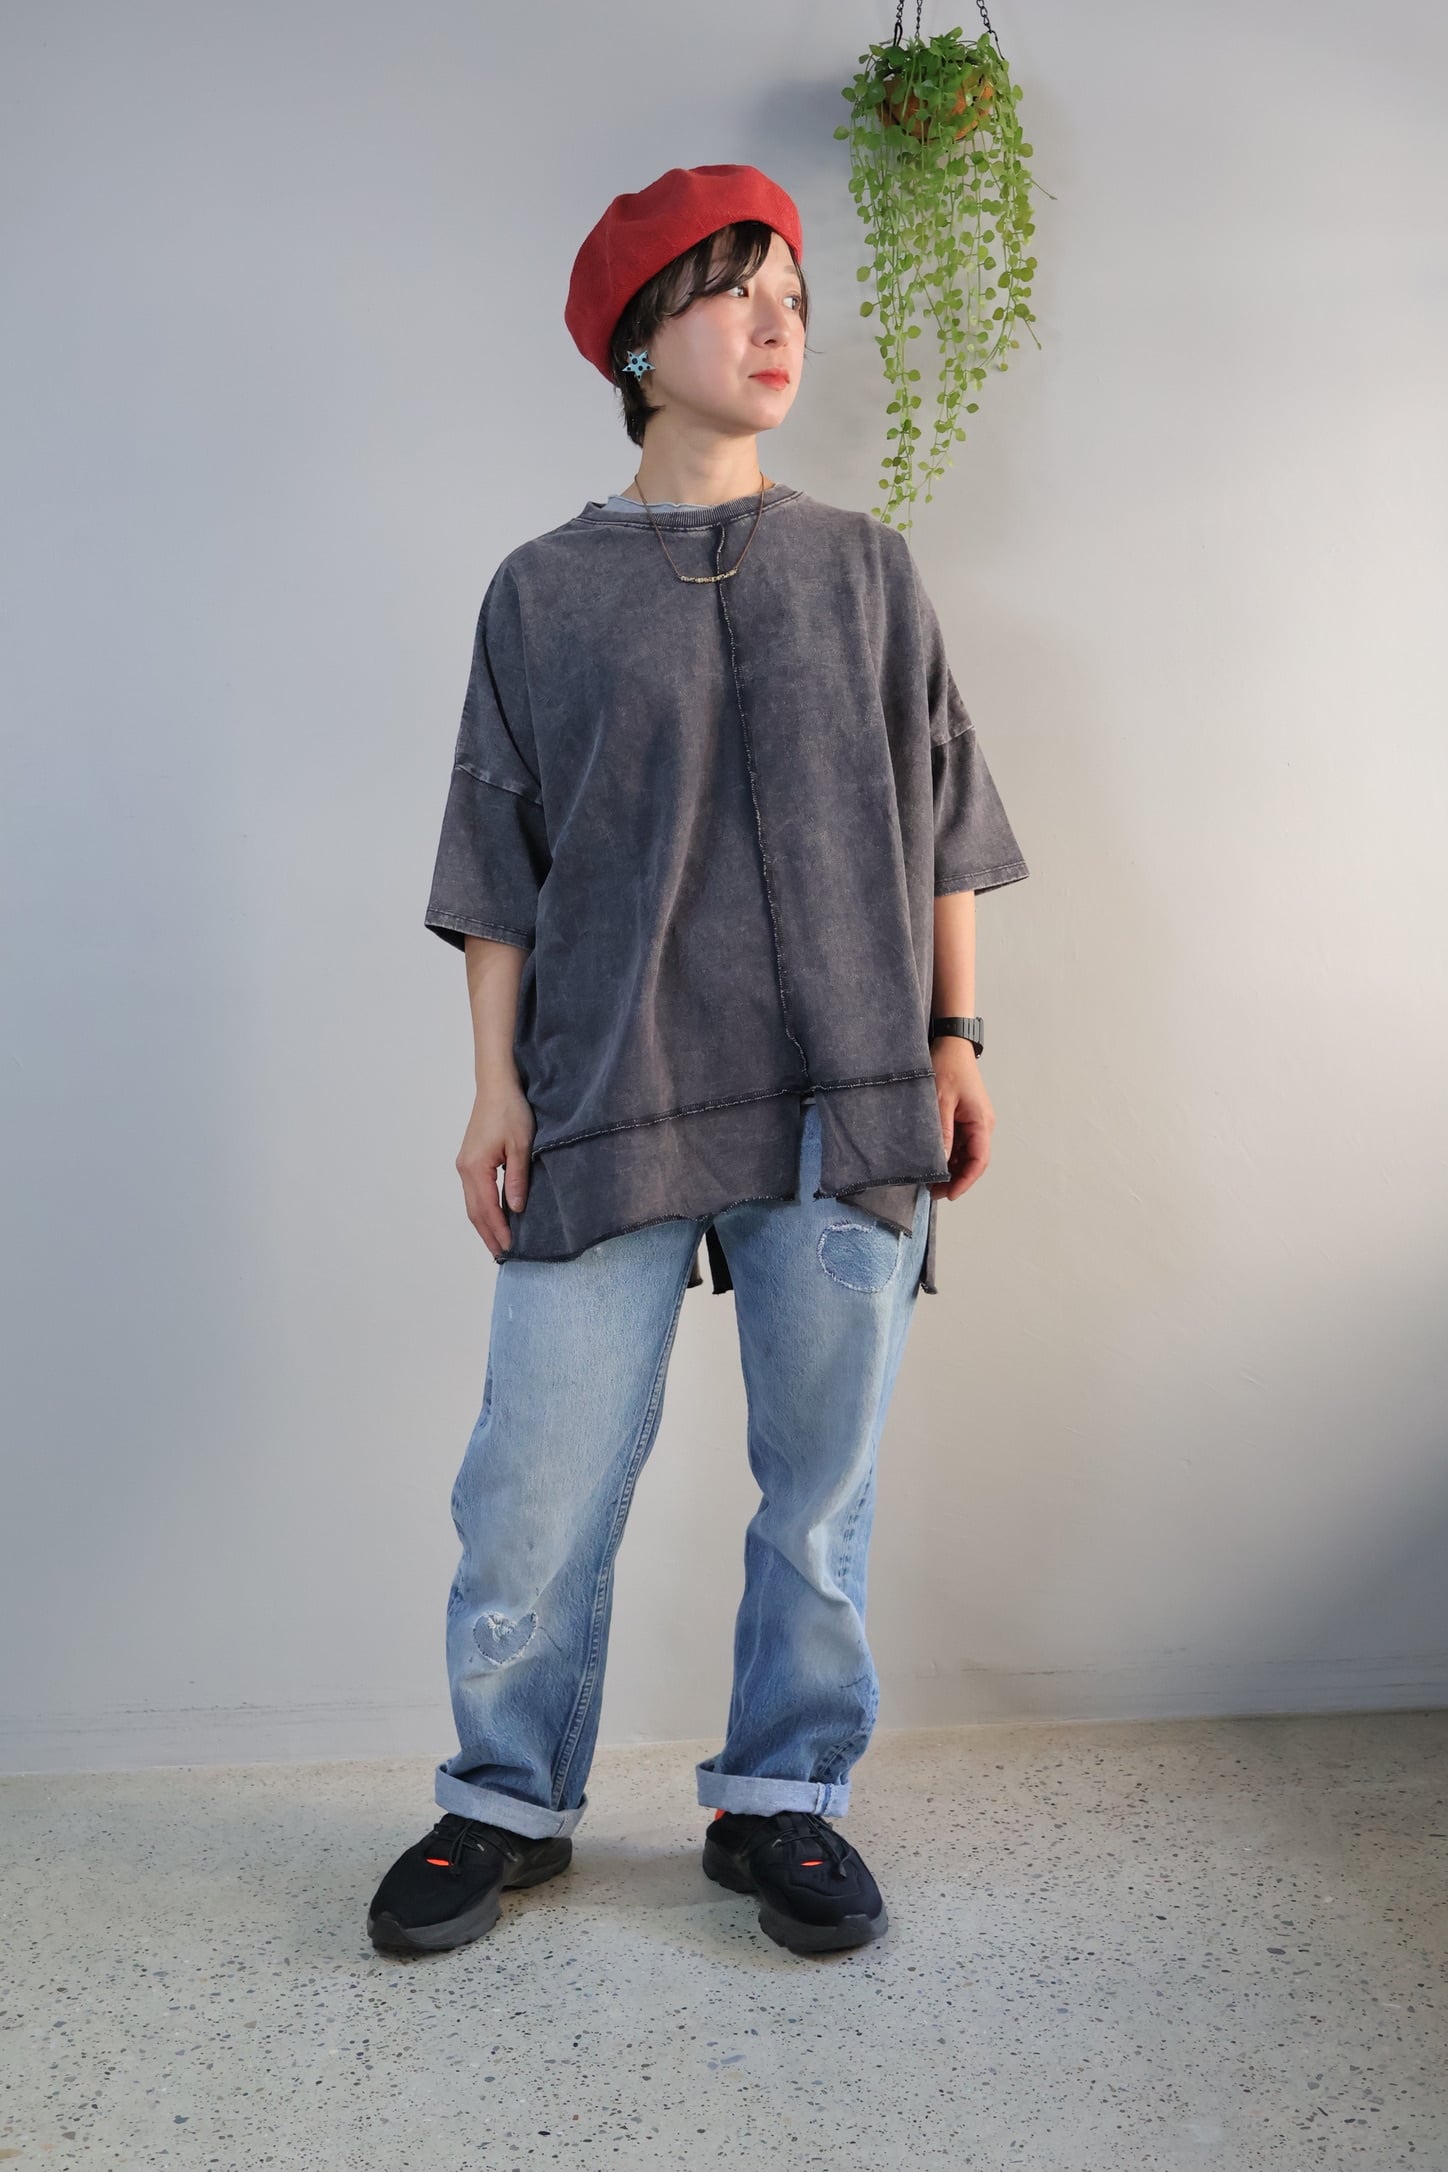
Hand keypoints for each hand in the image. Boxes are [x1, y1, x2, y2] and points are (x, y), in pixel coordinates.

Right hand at [456, 1079, 535, 1261]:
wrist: (497, 1086)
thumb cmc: (511, 1111)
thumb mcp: (520, 1146)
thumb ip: (517, 1179)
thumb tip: (515, 1209)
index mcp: (475, 1168)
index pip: (486, 1209)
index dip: (498, 1230)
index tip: (510, 1248)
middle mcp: (464, 1169)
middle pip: (474, 1211)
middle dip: (488, 1234)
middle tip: (502, 1254)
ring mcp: (464, 1164)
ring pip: (472, 1203)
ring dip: (484, 1224)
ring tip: (498, 1242)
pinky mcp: (469, 1159)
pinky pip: (474, 1192)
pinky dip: (483, 1209)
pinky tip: (494, 1216)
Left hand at [928, 1040, 994, 1200]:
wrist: (951, 1043)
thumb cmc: (947, 1066)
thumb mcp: (940, 1101)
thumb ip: (942, 1132)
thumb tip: (941, 1161)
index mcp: (981, 1121)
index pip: (979, 1161)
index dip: (964, 1181)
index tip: (948, 1194)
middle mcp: (983, 1124)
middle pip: (974, 1161)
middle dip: (956, 1179)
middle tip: (933, 1191)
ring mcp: (975, 1121)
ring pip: (967, 1154)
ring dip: (952, 1168)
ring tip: (930, 1180)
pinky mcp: (966, 1118)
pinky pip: (961, 1143)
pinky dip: (949, 1155)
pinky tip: (933, 1161)